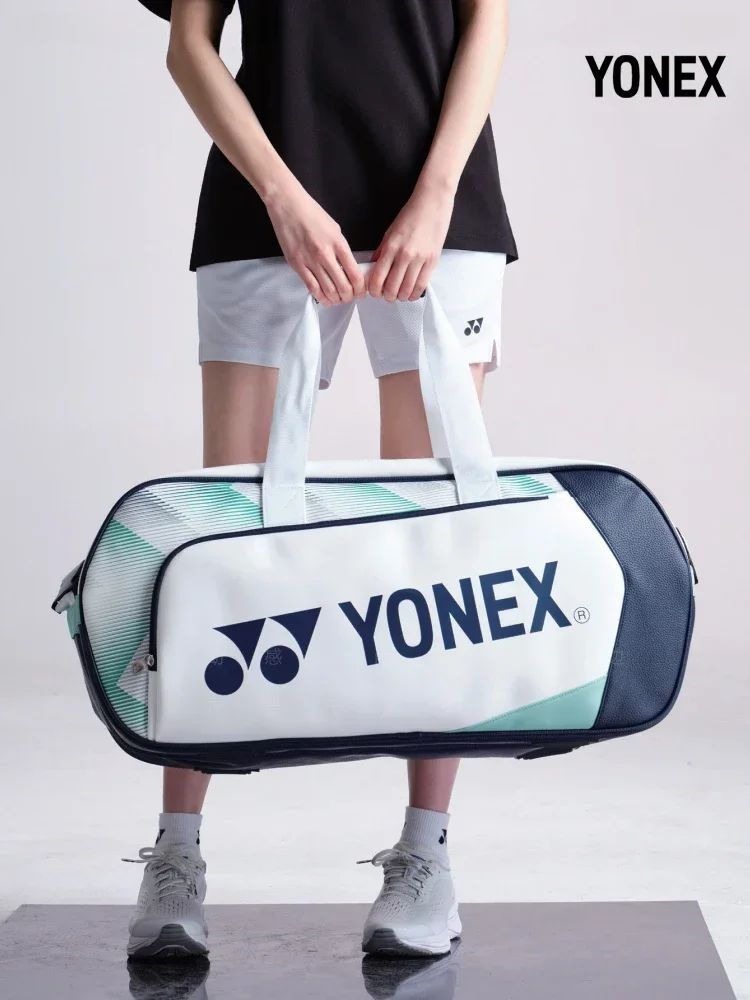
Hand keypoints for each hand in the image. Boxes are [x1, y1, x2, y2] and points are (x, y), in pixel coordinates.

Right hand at [265, 178, 364, 305]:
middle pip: (343, 286)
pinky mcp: (297, 265)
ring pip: (328, 290)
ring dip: (336, 299)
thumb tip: (348, 267)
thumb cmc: (311, 214)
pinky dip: (321, 297)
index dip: (360, 288)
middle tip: (351, 297)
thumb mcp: (335, 229)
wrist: (288, 206)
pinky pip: (311, 287)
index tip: (361, 291)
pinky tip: (325, 299)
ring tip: (339, 299)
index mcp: (338, 244)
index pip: (355, 274)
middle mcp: (325, 254)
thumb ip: (342, 249)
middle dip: (350, 296)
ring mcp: (310, 261)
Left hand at [367, 181, 454, 300]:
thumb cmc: (410, 215)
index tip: (374, 291)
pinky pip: (422, 285)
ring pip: (407, 290)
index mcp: (391, 247)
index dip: (374, 290)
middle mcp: (405, 255)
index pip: (378, 278)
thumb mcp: (390, 232)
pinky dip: (414, 294)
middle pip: (392, 288)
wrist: (432, 203)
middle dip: (387, 296)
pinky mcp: (432, 261)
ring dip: (400, 297)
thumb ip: (381, 252)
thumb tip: (373, 269)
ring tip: (399, 294)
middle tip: (386, 294)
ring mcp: (420, 259)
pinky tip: (410, 293)